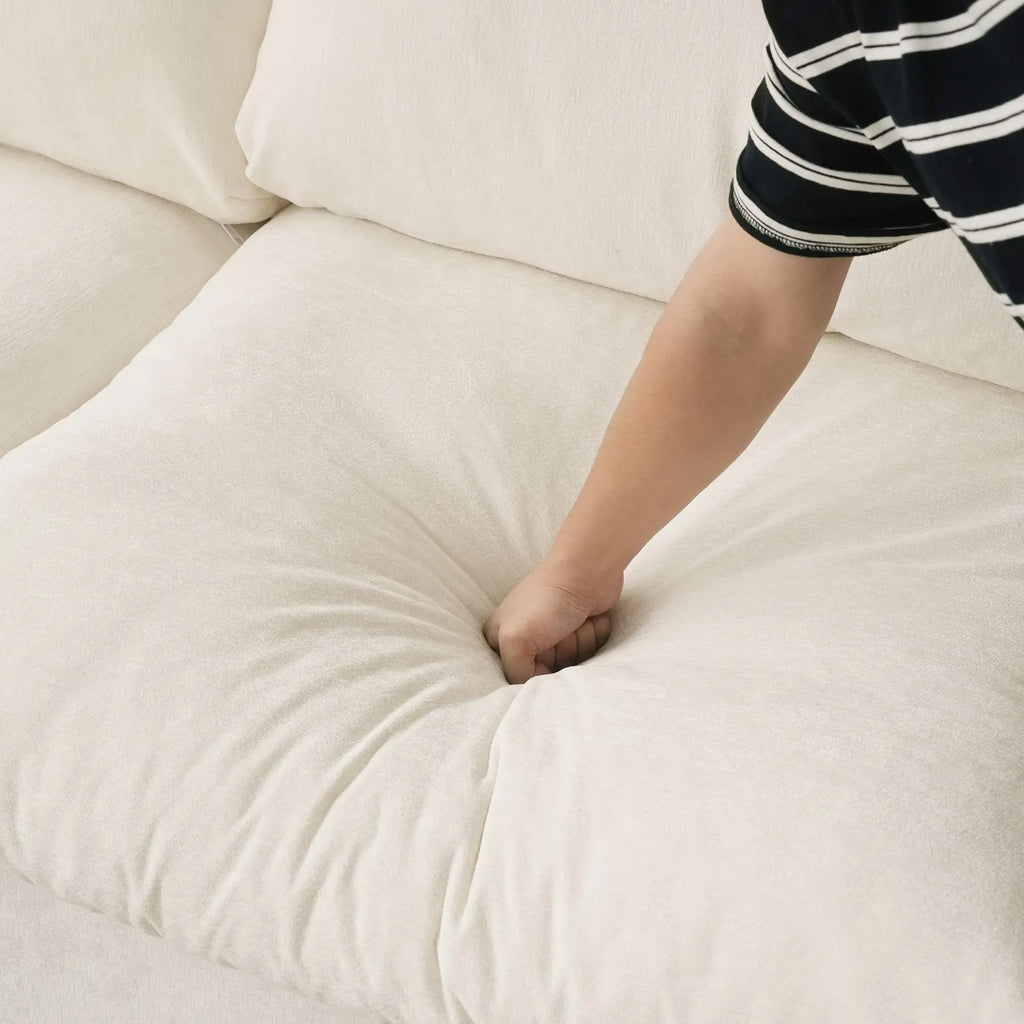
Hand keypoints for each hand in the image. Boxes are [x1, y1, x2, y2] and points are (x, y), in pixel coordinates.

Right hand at [482, 561, 622, 684]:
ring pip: (576, 663)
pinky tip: (589, 617)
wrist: (587, 571)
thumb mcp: (514, 639)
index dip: (539, 669)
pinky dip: (596, 635)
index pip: (522, 678)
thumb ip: (514, 672)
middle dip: (563, 653)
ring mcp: (556, 633)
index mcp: (502, 639)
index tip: (543, 649)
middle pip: (552, 672)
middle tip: (558, 628)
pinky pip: (595, 651)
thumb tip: (533, 687)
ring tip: (574, 619)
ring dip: (581, 642)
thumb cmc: (548, 600)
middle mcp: (527, 637)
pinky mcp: (581, 628)